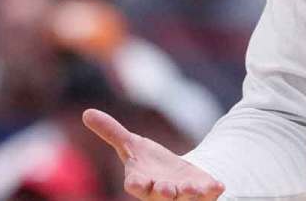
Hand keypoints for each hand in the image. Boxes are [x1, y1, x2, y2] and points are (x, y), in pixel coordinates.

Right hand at [83, 108, 224, 199]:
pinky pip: (208, 193)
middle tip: (166, 189)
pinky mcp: (201, 190)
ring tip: (194, 189)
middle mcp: (160, 190)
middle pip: (160, 195)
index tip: (135, 183)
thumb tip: (86, 112)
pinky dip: (212, 190)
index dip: (136, 183)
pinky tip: (219, 185)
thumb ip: (111, 132)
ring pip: (185, 198)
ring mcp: (181, 193)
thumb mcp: (130, 145)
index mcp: (141, 180)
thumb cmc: (148, 163)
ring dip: (189, 194)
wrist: (174, 176)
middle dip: (163, 192)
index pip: (135, 184)